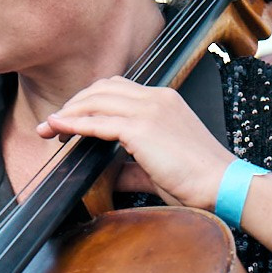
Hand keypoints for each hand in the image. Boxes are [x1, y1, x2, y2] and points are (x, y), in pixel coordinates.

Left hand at [35, 77, 236, 210]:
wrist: (221, 185)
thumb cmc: (196, 180)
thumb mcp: (158, 165)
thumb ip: (131, 164)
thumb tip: (107, 174)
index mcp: (163, 100)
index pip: (117, 88)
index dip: (89, 101)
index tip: (71, 120)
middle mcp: (156, 98)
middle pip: (102, 88)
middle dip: (73, 104)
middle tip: (53, 124)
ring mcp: (149, 109)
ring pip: (96, 100)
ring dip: (68, 113)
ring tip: (50, 129)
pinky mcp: (141, 128)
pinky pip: (98, 122)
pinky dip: (74, 124)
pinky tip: (59, 129)